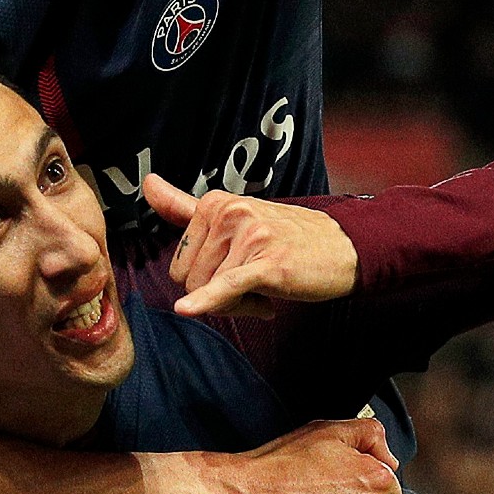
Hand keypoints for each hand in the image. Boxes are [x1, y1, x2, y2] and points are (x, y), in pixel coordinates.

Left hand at [143, 173, 358, 317]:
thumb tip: (147, 184)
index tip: (235, 270)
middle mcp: (229, 213)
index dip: (205, 279)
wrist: (346, 247)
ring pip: (210, 293)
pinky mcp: (266, 263)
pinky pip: (226, 287)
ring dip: (238, 302)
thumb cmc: (288, 237)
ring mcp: (248, 236)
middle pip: (190, 280)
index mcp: (216, 203)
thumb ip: (185, 206)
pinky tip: (188, 309)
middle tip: (255, 281)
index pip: (180, 262)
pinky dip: (207, 301)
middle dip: (219, 293)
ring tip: (268, 284)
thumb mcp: (234, 216)